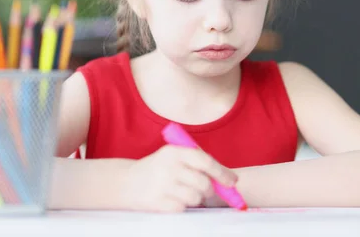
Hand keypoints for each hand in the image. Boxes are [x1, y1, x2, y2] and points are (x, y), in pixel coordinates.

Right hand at [123, 145, 237, 211]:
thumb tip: (229, 178)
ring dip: (195, 199)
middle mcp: (169, 166)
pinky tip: (172, 199)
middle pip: (204, 183)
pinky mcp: (157, 202)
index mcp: (175, 151)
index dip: (222, 173)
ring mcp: (162, 185)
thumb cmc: (158, 168)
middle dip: (209, 190)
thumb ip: (198, 161)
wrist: (126, 182)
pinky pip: (182, 208)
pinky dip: (182, 206)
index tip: (233, 182)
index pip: (206, 162)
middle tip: (206, 191)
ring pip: (195, 198)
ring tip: (185, 193)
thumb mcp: (173, 156)